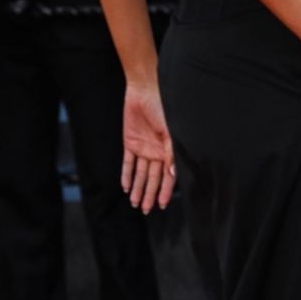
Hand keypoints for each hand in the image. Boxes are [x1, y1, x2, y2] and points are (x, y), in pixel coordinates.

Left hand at [122, 81, 175, 211]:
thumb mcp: (169, 131)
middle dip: (150, 194)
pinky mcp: (130, 142)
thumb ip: (170, 152)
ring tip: (136, 203)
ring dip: (138, 188)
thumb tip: (173, 172)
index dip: (166, 190)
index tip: (163, 204)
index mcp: (168, 149)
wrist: (143, 90)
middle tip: (146, 209)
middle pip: (153, 178)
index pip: (168, 175)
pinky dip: (127, 174)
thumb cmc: (162, 107)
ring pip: (140, 174)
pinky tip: (126, 187)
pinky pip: (128, 162)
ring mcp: (143, 147)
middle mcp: (156, 151)